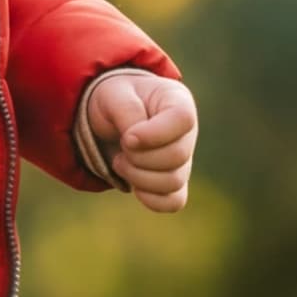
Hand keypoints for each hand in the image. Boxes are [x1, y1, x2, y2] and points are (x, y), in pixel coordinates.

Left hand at [81, 70, 196, 213]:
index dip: (155, 134)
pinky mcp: (174, 182)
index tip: (127, 138)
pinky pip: (173, 202)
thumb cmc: (115, 100)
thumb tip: (135, 141)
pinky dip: (150, 198)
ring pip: (174, 182)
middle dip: (139, 158)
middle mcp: (187, 132)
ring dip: (138, 177)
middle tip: (121, 147)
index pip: (183, 119)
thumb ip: (127, 111)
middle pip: (177, 156)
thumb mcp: (114, 94)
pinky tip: (131, 183)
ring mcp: (184, 160)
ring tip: (121, 161)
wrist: (109, 118)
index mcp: (178, 101)